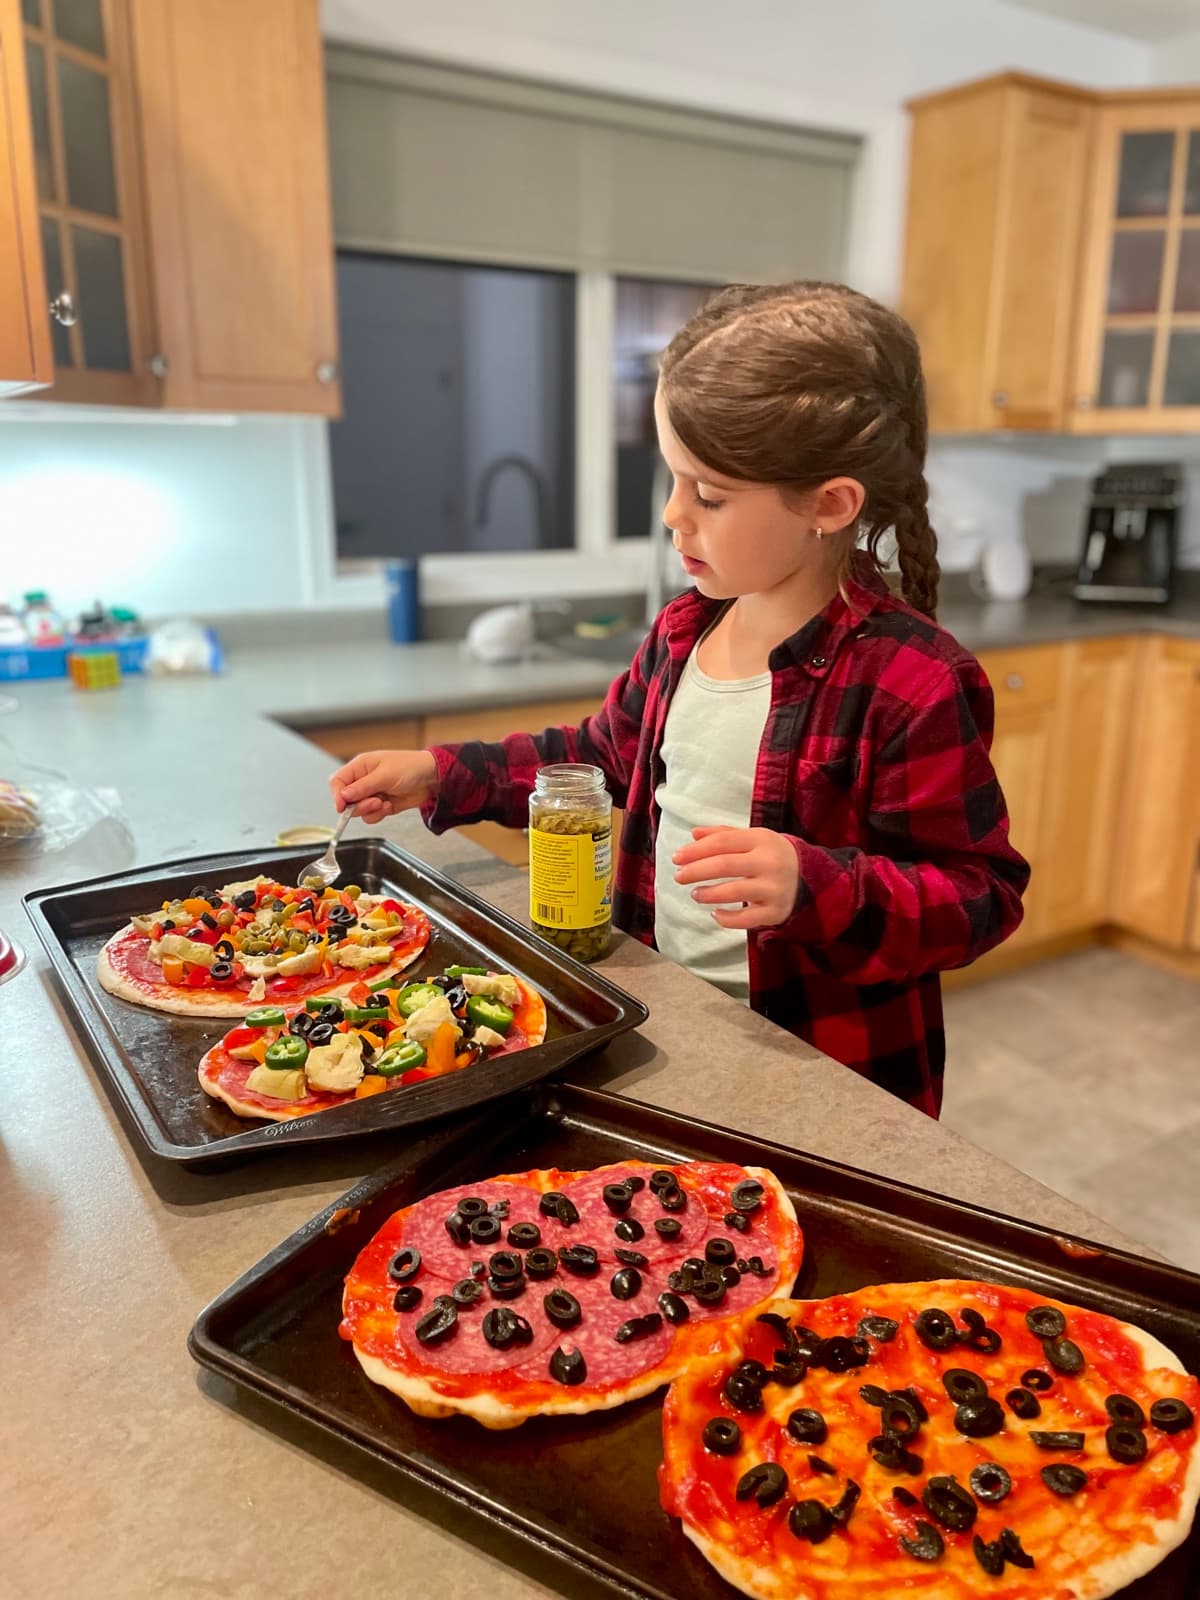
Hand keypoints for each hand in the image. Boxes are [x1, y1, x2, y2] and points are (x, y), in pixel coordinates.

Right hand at [330, 749, 438, 824]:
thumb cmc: (410, 767)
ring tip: (384, 803)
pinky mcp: (381, 805)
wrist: (432, 778)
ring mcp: (372, 793)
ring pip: (358, 810)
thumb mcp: (385, 775)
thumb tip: (343, 795)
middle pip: (346, 799)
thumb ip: (363, 786)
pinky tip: (389, 806)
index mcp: (360, 766)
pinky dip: (378, 814)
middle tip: (374, 802)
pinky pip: (371, 815)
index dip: (337, 795)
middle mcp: (363, 780)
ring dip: (370, 810)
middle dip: (359, 805)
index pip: (338, 781)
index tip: (342, 807)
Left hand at [672, 826, 798, 929]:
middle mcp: (769, 863)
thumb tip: (694, 833)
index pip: (723, 842)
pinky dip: (726, 919)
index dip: (696, 850)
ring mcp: (774, 888)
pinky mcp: (776, 912)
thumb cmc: (771, 855)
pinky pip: (747, 919)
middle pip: (725, 865)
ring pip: (735, 892)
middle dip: (697, 871)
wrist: (811, 876)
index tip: (677, 858)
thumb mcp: (753, 838)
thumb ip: (723, 834)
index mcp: (761, 839)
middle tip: (679, 876)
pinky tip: (715, 914)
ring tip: (695, 894)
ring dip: (708, 894)